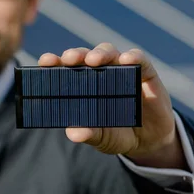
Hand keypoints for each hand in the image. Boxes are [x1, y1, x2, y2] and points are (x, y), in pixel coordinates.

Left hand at [38, 43, 185, 168]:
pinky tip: (126, 60)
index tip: (45, 61)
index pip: (65, 69)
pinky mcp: (145, 72)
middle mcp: (99, 74)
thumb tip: (73, 133)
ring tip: (94, 60)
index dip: (54, 63)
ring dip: (100, 53)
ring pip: (108, 52)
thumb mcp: (102, 138)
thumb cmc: (116, 134)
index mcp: (81, 86)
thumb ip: (89, 134)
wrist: (148, 141)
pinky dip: (132, 56)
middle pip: (84, 56)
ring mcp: (122, 70)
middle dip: (76, 54)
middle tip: (69, 59)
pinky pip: (139, 59)